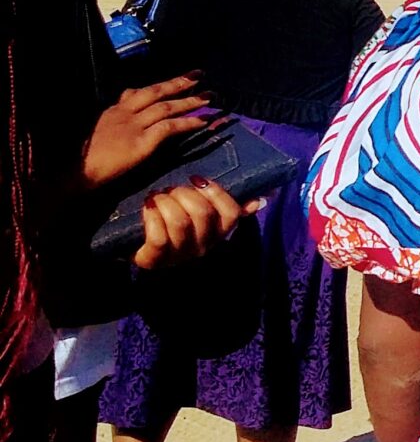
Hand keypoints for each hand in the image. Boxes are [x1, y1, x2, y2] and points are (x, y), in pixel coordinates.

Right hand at [83, 74, 211, 189]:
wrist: (72, 172)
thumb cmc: (82, 158)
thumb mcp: (96, 132)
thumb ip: (112, 123)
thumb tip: (124, 118)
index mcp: (112, 112)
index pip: (136, 93)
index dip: (160, 86)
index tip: (178, 80)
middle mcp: (124, 114)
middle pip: (155, 92)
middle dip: (179, 82)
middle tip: (200, 74)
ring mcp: (133, 127)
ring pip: (166, 107)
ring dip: (190, 101)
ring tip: (210, 97)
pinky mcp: (140, 143)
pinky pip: (169, 128)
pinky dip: (187, 123)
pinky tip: (202, 121)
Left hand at [132, 177, 261, 269]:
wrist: (135, 244)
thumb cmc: (170, 221)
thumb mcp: (200, 210)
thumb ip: (230, 204)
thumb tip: (262, 199)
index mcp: (217, 233)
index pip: (231, 213)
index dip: (216, 193)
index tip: (197, 180)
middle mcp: (203, 247)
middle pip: (203, 213)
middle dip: (183, 193)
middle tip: (170, 188)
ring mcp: (179, 256)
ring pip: (180, 222)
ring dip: (165, 202)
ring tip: (155, 196)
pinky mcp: (154, 261)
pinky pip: (158, 237)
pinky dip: (152, 217)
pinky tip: (147, 207)